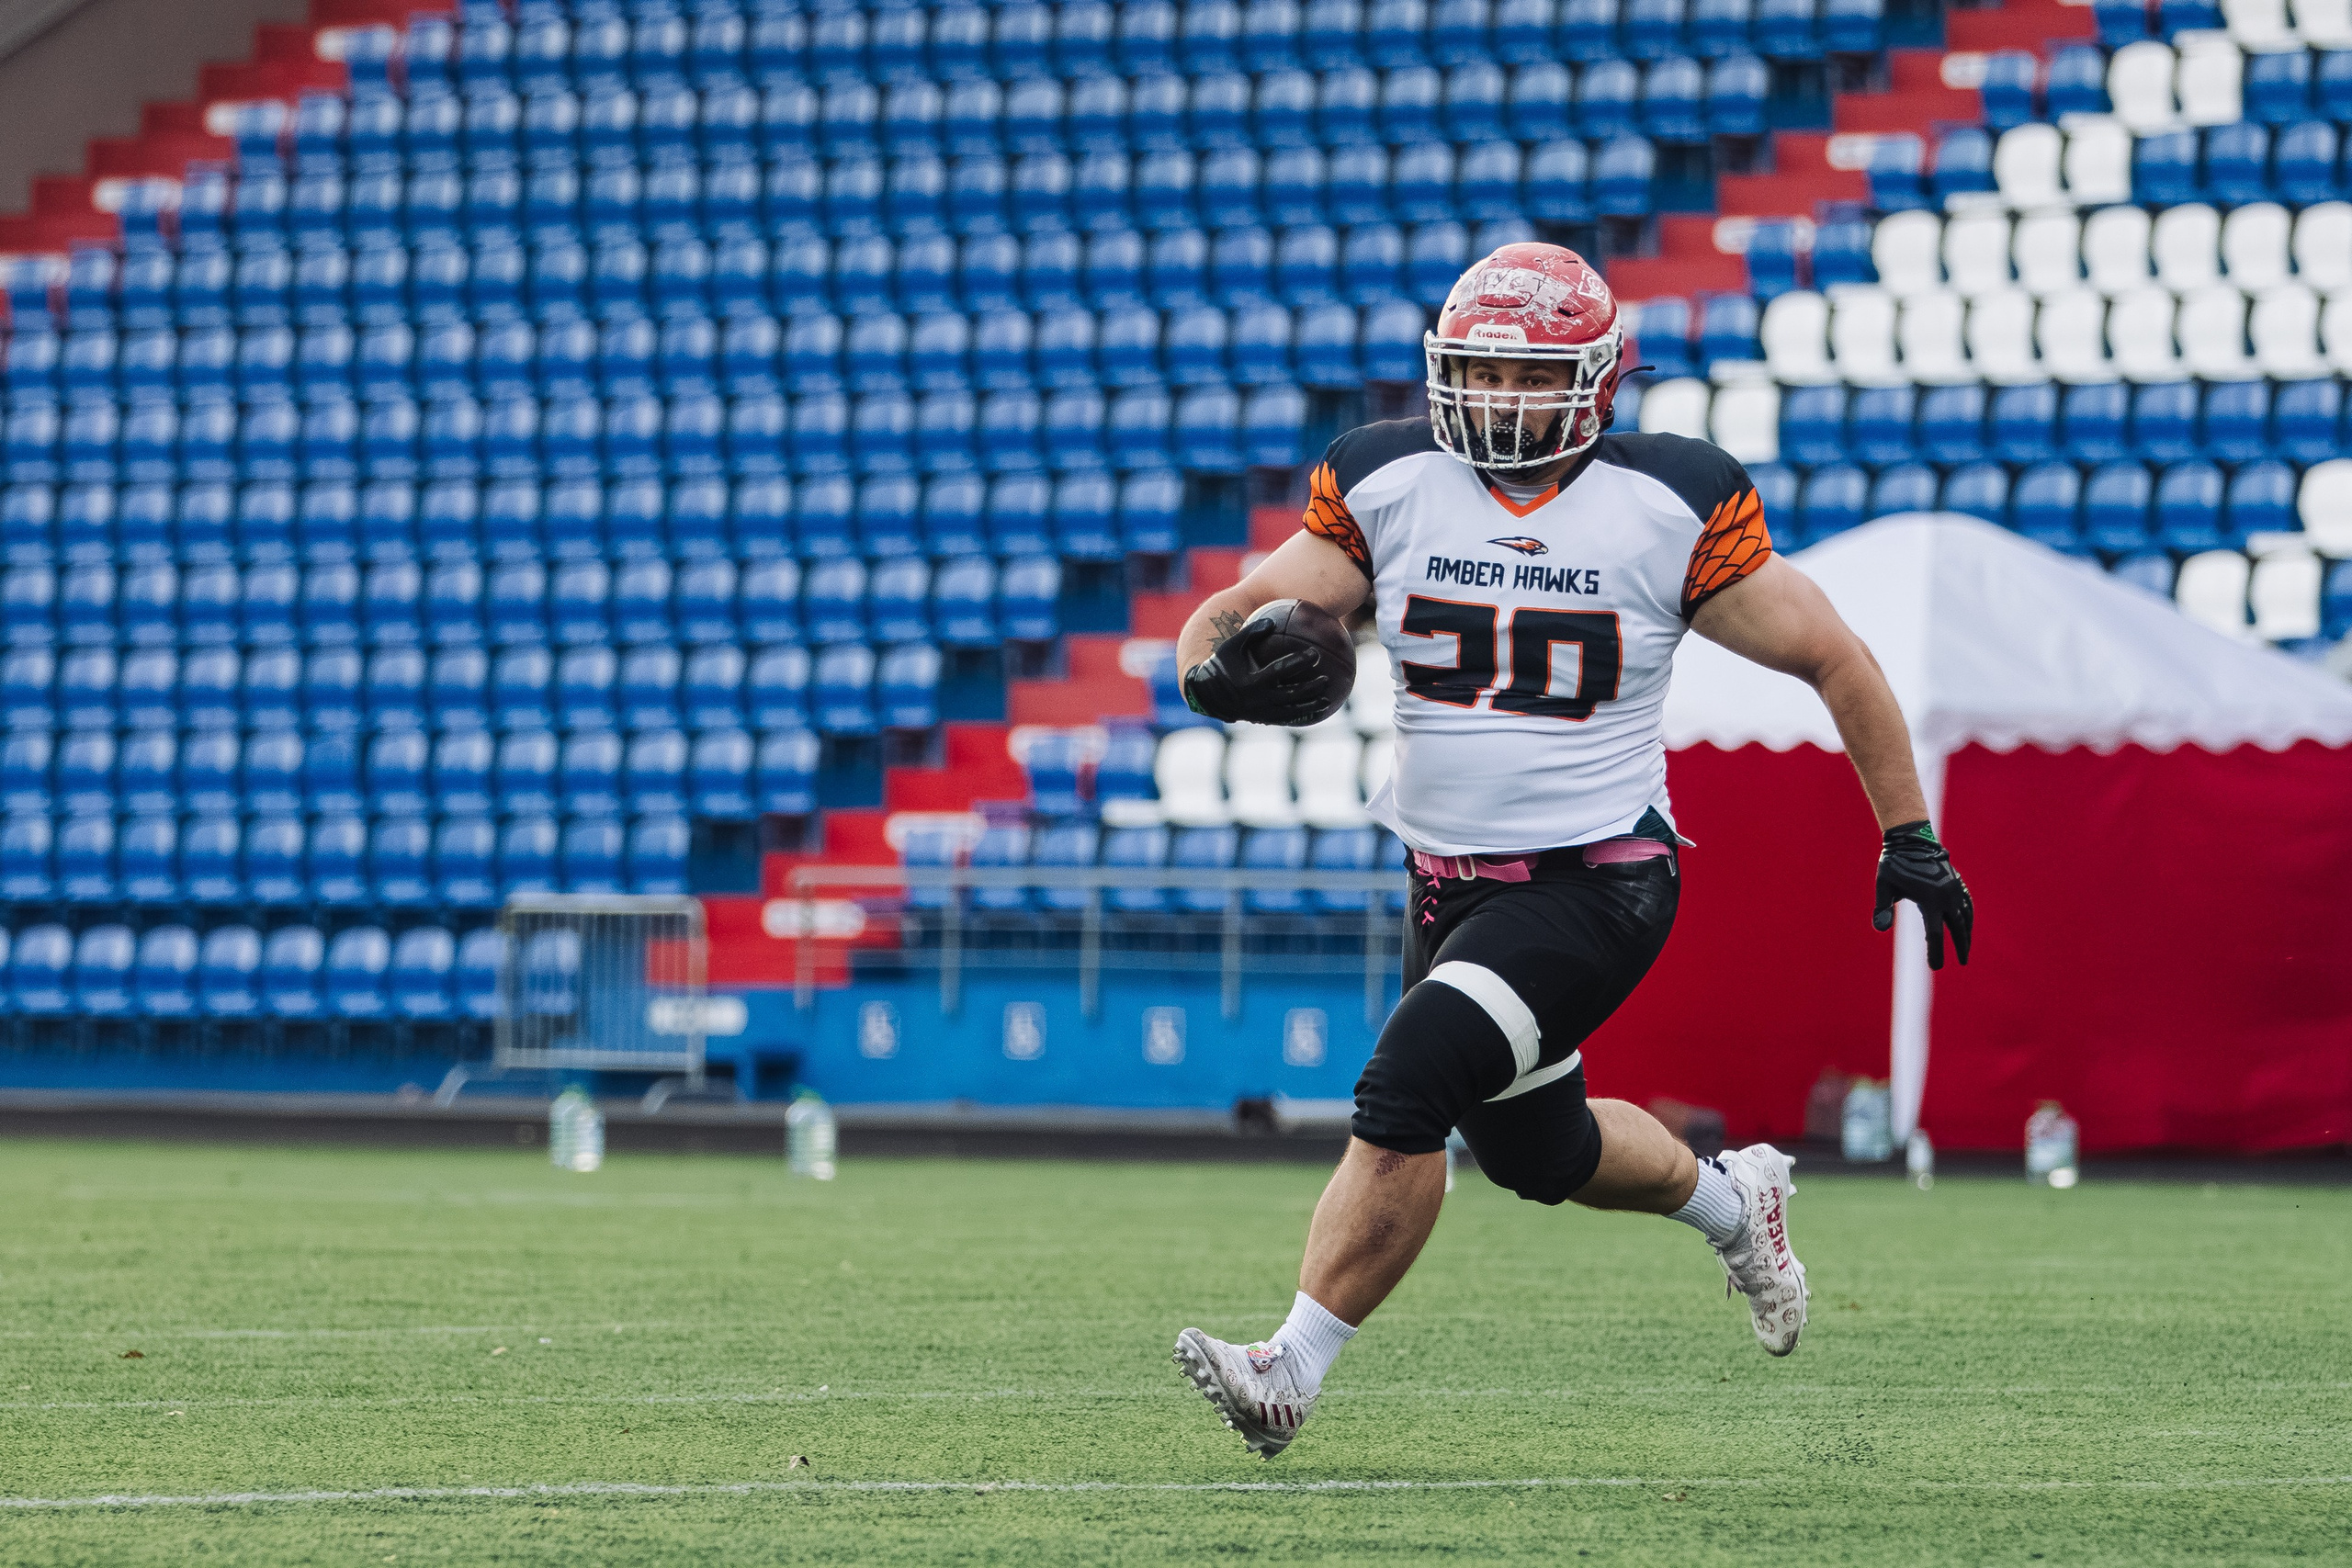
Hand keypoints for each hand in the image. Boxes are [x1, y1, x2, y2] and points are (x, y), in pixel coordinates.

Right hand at [1182, 622, 1338, 725]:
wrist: (1207, 695)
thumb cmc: (1221, 665)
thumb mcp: (1231, 646)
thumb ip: (1251, 633)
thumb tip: (1272, 620)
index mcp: (1252, 681)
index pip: (1281, 671)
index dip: (1299, 662)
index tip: (1315, 654)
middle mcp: (1258, 699)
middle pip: (1292, 694)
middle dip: (1311, 687)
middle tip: (1326, 678)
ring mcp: (1261, 712)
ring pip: (1292, 711)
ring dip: (1311, 706)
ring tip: (1328, 699)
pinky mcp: (1263, 719)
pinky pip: (1286, 718)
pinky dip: (1301, 715)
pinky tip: (1314, 710)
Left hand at [1873, 821, 1973, 970]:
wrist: (1911, 839)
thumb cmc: (1894, 864)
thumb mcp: (1884, 886)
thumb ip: (1882, 908)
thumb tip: (1879, 929)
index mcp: (1929, 900)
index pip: (1934, 934)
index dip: (1936, 952)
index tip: (1936, 967)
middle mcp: (1946, 896)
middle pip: (1957, 928)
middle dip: (1960, 946)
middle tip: (1963, 962)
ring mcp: (1954, 889)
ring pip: (1965, 916)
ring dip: (1967, 933)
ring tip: (1966, 948)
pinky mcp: (1957, 882)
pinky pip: (1967, 903)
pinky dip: (1969, 916)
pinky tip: (1968, 924)